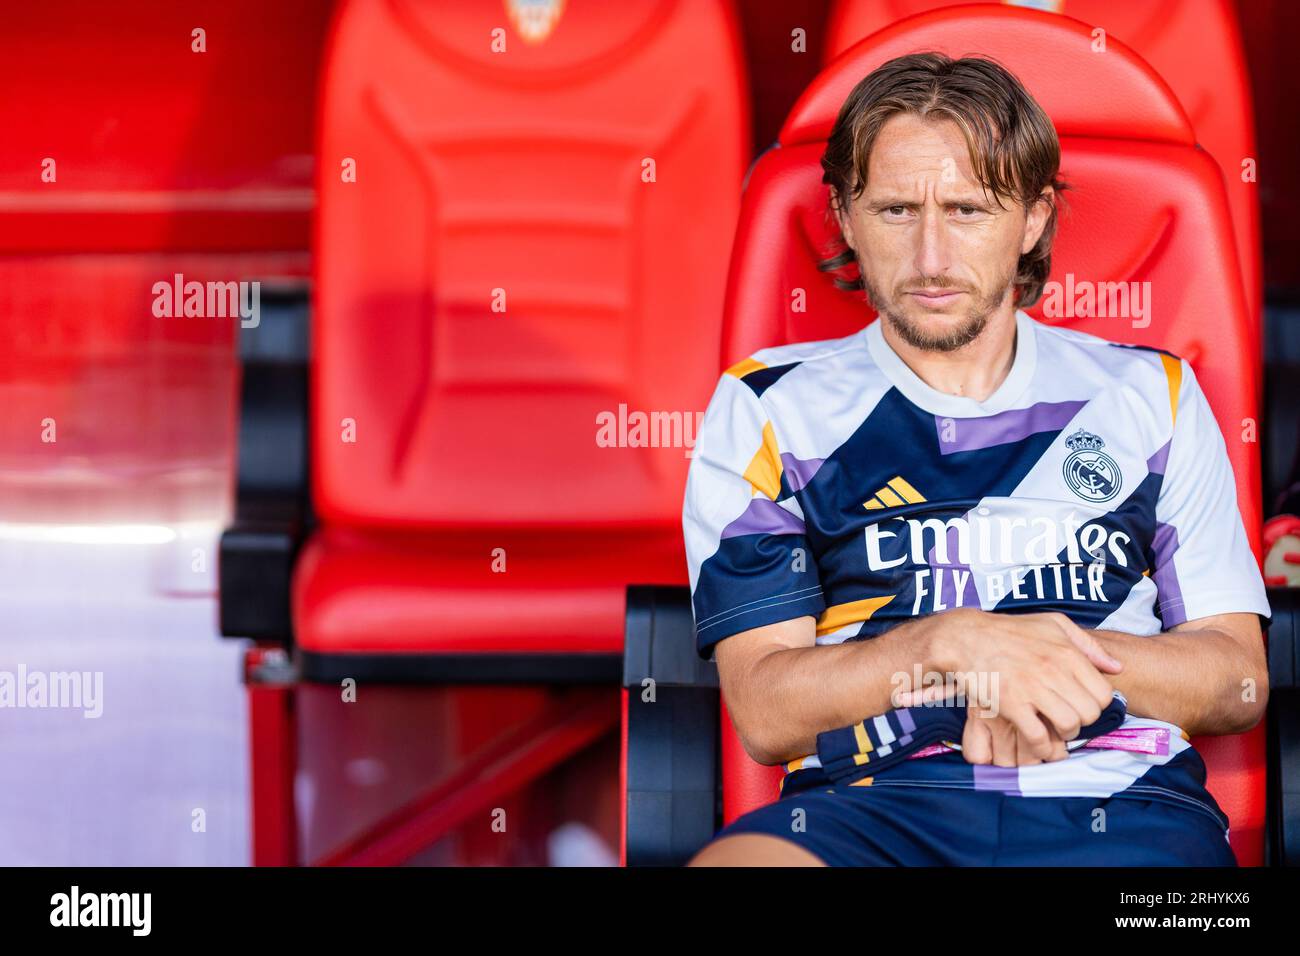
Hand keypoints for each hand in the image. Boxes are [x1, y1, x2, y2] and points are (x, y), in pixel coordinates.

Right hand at [903, 609, 1122, 761]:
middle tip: (1069, 718)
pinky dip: (1043, 747)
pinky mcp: (1011, 704)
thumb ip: (1087, 644)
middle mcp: (1053, 671)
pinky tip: (1039, 744)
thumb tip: (1116, 667)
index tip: (1082, 704)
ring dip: (1064, 734)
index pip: (1103, 693)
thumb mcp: (1053, 624)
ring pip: (1069, 726)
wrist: (966, 638)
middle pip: (1089, 713)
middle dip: (1082, 721)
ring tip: (1054, 729)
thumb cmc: (1011, 630)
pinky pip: (1038, 737)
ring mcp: (1032, 688)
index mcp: (1067, 653)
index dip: (1096, 705)